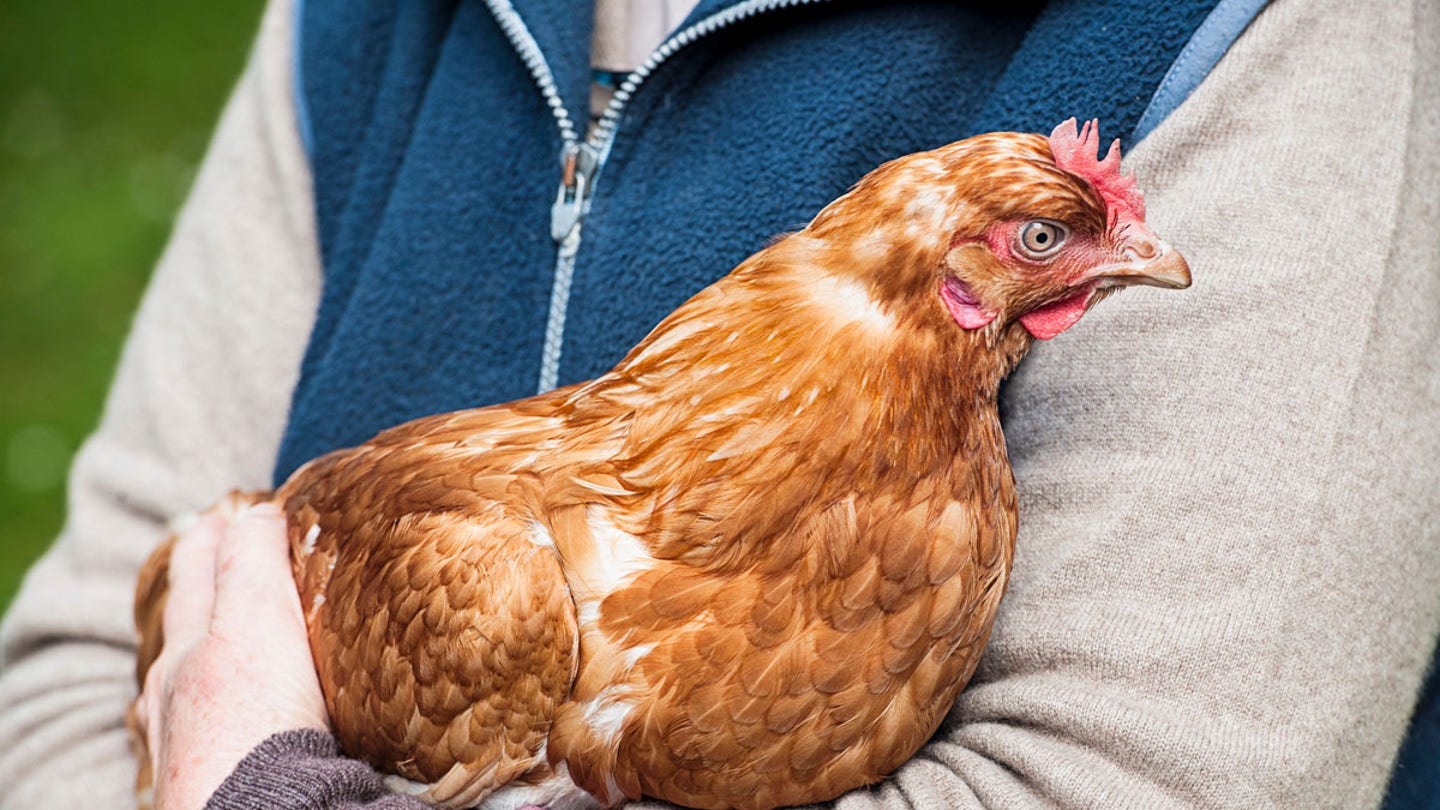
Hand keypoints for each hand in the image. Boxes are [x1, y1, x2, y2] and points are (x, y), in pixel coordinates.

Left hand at [136, 503, 329, 808]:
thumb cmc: (253, 719)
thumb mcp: (256, 619)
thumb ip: (252, 561)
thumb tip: (257, 513)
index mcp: (187, 648)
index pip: (199, 575)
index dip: (213, 540)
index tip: (222, 516)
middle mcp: (174, 693)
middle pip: (183, 629)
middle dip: (198, 592)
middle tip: (214, 562)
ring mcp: (185, 740)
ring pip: (185, 682)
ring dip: (200, 653)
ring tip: (219, 642)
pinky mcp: (209, 780)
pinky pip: (206, 730)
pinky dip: (214, 708)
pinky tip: (228, 720)